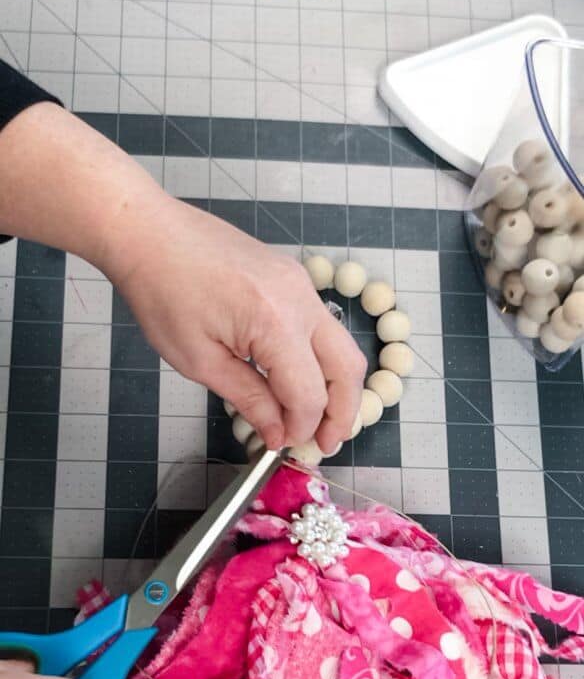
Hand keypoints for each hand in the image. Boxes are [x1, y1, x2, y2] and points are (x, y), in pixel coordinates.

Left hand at [106, 195, 366, 452]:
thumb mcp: (199, 360)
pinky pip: (322, 324)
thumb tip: (277, 432)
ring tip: (316, 417)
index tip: (285, 445)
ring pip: (342, 346)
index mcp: (274, 323)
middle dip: (342, 413)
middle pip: (347, 369)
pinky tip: (297, 379)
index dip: (302, 427)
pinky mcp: (293, 276)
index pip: (309, 393)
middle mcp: (300, 299)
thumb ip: (248, 398)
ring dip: (336, 386)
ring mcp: (301, 283)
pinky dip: (320, 358)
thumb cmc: (162, 292)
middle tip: (325, 443)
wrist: (149, 234)